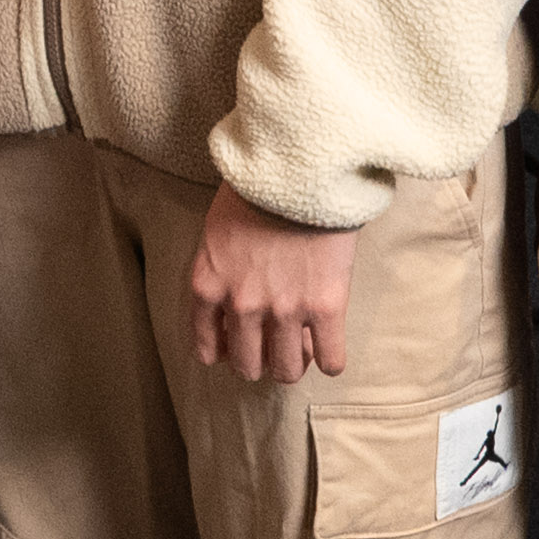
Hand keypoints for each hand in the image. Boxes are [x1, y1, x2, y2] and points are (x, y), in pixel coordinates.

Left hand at [189, 188, 358, 383]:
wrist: (297, 167)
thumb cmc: (254, 190)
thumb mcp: (216, 231)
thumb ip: (218, 273)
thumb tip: (230, 306)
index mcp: (208, 285)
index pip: (207, 347)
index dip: (224, 353)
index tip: (236, 346)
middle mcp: (242, 305)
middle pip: (248, 365)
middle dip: (259, 362)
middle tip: (271, 346)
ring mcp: (284, 310)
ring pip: (288, 371)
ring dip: (293, 364)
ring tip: (300, 347)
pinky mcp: (325, 308)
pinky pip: (331, 361)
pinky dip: (330, 361)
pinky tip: (328, 348)